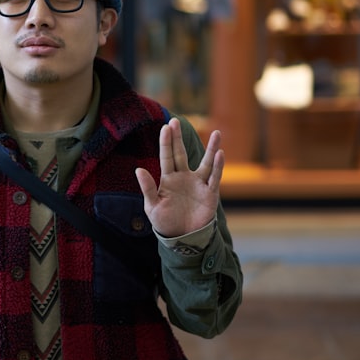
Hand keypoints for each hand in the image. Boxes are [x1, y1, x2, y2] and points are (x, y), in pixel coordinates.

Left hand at [135, 118, 223, 237]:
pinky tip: (220, 154)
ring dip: (211, 148)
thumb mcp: (152, 206)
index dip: (166, 142)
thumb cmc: (165, 221)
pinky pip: (214, 178)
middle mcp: (184, 177)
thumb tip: (138, 169)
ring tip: (216, 133)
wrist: (182, 238)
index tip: (165, 127)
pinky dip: (218, 166)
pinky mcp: (210, 193)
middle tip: (176, 121)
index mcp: (168, 179)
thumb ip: (148, 188)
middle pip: (181, 154)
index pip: (167, 157)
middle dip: (178, 138)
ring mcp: (198, 184)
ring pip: (206, 163)